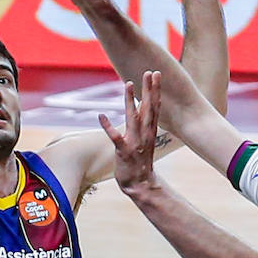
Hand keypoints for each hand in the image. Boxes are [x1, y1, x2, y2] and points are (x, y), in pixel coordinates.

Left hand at [100, 71, 161, 197]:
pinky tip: (101, 116)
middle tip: (149, 72)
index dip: (156, 90)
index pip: (155, 107)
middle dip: (149, 90)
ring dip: (129, 101)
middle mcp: (145, 134)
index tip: (156, 74)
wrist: (141, 185)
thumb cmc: (141, 162)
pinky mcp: (124, 152)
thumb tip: (144, 109)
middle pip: (148, 108)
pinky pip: (115, 138)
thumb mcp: (146, 141)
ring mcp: (135, 143)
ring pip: (132, 118)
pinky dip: (108, 127)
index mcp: (150, 131)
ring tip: (127, 84)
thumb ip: (145, 124)